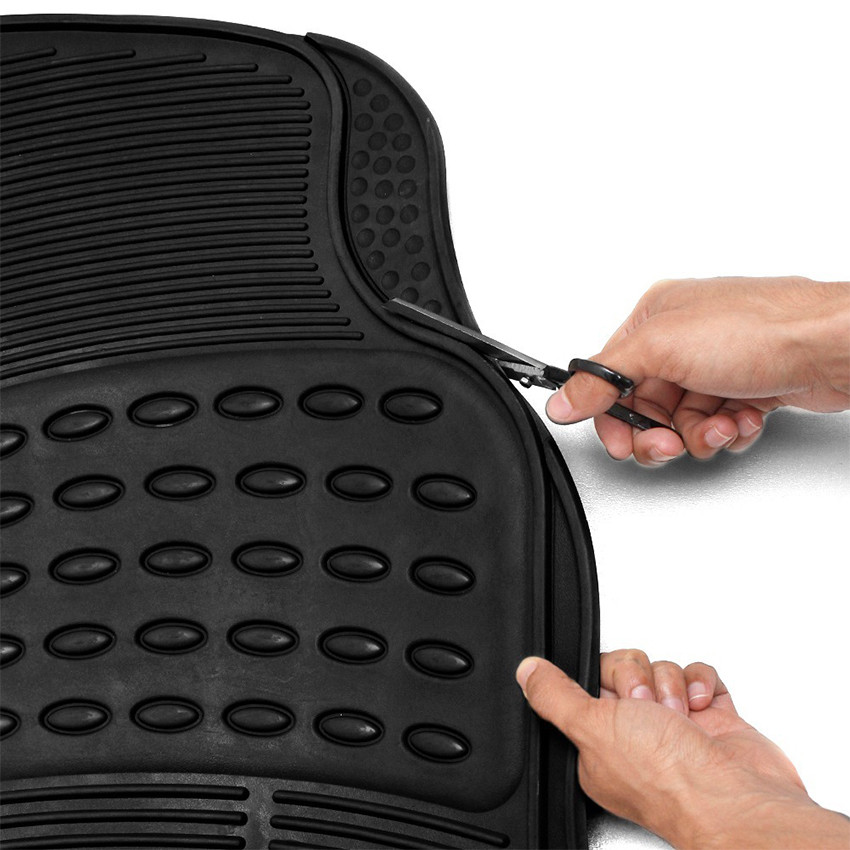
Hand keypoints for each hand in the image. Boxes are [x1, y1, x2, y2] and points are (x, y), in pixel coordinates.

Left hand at [516, 651, 849, 848]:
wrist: (738, 800)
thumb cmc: (668, 780)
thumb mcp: (592, 728)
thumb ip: (554, 696)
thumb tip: (526, 672)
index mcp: (599, 744)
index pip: (587, 682)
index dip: (601, 676)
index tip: (610, 691)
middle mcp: (635, 736)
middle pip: (627, 669)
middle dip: (639, 679)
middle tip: (647, 708)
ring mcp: (675, 727)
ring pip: (662, 669)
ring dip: (671, 684)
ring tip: (679, 716)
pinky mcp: (711, 721)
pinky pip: (698, 675)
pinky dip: (702, 683)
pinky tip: (702, 707)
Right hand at [546, 277, 849, 464]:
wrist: (833, 346)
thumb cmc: (759, 329)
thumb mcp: (660, 349)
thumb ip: (604, 378)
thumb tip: (563, 401)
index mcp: (654, 319)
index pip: (611, 377)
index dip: (611, 415)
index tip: (621, 441)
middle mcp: (682, 340)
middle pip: (646, 406)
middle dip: (659, 432)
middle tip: (669, 443)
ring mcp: (716, 365)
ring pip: (681, 422)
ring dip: (698, 434)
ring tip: (719, 425)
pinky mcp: (746, 387)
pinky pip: (716, 425)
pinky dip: (727, 431)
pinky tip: (742, 419)